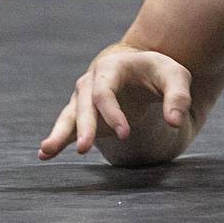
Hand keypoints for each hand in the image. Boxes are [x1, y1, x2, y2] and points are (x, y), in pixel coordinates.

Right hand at [38, 47, 192, 160]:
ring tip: (46, 151)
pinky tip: (45, 155)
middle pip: (84, 106)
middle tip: (84, 149)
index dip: (112, 113)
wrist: (140, 70)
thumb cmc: (158, 72)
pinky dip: (57, 140)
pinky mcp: (82, 116)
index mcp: (111, 67)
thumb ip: (178, 97)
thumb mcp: (175, 76)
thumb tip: (175, 122)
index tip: (125, 134)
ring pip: (68, 117)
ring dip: (59, 134)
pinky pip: (66, 127)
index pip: (105, 92)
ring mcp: (83, 99)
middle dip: (84, 127)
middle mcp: (91, 82)